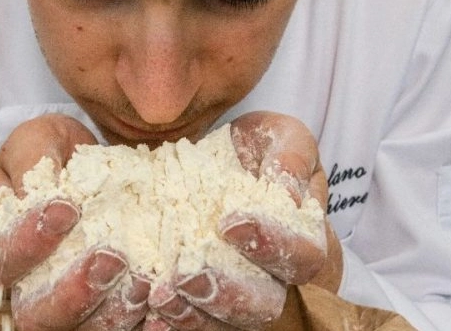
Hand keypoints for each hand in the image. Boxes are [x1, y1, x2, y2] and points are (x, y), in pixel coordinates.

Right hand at [0, 114, 149, 329]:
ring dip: (109, 312)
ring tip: (143, 284)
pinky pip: (112, 329)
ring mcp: (58, 308)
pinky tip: (163, 314)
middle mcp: (19, 289)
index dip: (25, 242)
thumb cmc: (47, 157)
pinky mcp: (95, 313)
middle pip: (32, 312)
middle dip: (71, 291)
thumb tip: (40, 189)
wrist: (78, 174)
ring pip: (75, 329)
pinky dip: (140, 324)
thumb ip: (31, 159)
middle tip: (109, 258)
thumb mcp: (34, 141)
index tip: (65, 208)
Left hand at [147, 111, 342, 329]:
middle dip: (227, 292)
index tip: (230, 223)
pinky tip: (146, 314)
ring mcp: (240, 292)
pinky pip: (192, 321)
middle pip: (264, 303)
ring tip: (160, 297)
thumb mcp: (283, 137)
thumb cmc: (260, 150)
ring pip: (226, 322)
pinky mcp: (204, 298)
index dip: (271, 245)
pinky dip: (169, 322)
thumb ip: (291, 158)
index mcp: (304, 238)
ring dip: (193, 314)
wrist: (223, 160)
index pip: (302, 256)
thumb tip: (288, 192)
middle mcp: (275, 275)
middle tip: (188, 275)